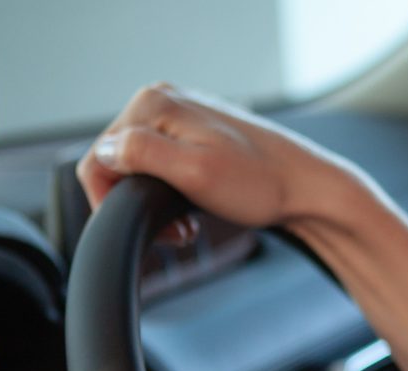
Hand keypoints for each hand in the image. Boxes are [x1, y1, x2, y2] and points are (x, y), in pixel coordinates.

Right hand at [75, 83, 368, 232]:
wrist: (309, 188)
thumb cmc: (262, 184)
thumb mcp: (195, 172)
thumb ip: (143, 155)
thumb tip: (105, 149)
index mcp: (154, 103)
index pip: (98, 158)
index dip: (113, 201)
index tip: (150, 226)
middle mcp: (162, 100)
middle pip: (117, 163)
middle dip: (136, 203)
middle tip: (177, 233)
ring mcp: (180, 115)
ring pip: (137, 168)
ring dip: (153, 201)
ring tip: (186, 225)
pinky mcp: (194, 132)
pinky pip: (160, 164)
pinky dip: (168, 193)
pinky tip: (192, 210)